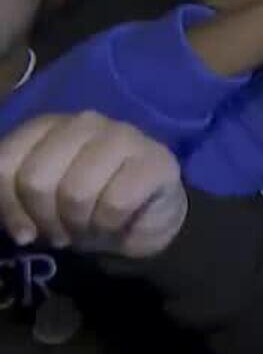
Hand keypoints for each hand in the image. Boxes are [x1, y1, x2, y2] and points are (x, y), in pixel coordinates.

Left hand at [0, 112, 187, 257]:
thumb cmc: (85, 207)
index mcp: (48, 126)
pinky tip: (115, 223)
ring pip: (77, 193)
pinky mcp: (156, 161)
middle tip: (62, 231)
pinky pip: (115, 204)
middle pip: (37, 180)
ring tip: (88, 226)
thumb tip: (20, 230)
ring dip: (79, 225)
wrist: (145, 217)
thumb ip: (13, 197)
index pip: (5, 165)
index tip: (24, 231)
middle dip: (46, 219)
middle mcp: (85, 123)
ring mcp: (124, 136)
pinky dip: (108, 225)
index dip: (8, 207)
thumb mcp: (37, 202)